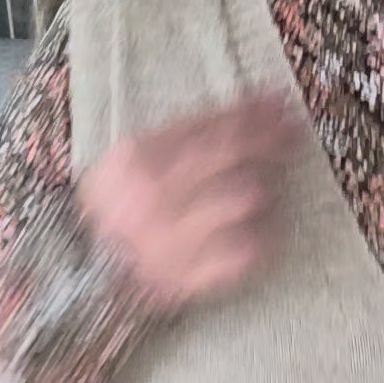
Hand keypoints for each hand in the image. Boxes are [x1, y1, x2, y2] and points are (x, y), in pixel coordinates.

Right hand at [77, 93, 300, 307]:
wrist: (92, 274)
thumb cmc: (121, 208)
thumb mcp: (130, 159)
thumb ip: (181, 134)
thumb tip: (251, 109)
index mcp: (136, 159)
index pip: (207, 124)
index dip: (250, 110)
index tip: (278, 103)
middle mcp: (153, 198)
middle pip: (230, 155)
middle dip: (268, 138)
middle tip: (291, 131)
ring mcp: (172, 241)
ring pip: (245, 197)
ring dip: (265, 184)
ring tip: (268, 181)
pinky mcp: (192, 279)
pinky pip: (246, 250)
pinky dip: (263, 235)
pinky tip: (266, 225)